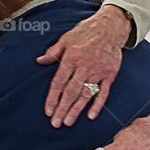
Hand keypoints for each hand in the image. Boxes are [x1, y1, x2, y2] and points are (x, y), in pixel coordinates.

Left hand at [36, 5, 131, 127]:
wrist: (111, 26)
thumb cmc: (86, 32)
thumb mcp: (66, 38)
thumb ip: (53, 52)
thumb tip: (39, 61)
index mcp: (71, 58)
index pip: (59, 82)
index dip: (53, 98)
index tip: (48, 111)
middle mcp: (84, 66)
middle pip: (71, 91)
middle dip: (62, 108)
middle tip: (56, 123)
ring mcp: (98, 71)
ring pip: (86, 94)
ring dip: (76, 110)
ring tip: (68, 122)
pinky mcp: (110, 74)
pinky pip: (103, 92)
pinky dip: (98, 104)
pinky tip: (91, 116)